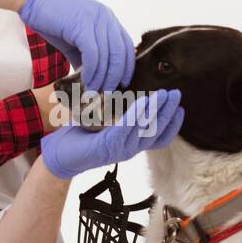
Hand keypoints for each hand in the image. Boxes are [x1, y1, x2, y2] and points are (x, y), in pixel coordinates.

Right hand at [19, 0, 134, 91]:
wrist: (34, 0)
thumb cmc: (54, 19)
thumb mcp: (75, 41)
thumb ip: (86, 57)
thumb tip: (92, 79)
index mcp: (108, 20)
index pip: (127, 47)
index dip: (127, 68)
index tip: (121, 84)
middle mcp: (106, 19)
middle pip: (120, 55)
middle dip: (114, 78)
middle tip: (105, 93)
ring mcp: (95, 21)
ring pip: (107, 57)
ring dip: (100, 78)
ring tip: (93, 91)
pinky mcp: (82, 26)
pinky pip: (93, 54)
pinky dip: (91, 71)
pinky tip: (86, 80)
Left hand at [39, 89, 183, 179]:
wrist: (61, 152)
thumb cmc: (83, 135)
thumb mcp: (106, 122)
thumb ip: (120, 112)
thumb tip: (131, 90)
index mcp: (131, 144)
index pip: (159, 138)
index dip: (172, 125)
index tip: (180, 109)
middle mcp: (129, 149)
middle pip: (156, 131)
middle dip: (168, 112)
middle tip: (176, 94)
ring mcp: (119, 149)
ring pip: (144, 129)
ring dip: (156, 110)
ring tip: (164, 94)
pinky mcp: (107, 146)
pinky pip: (126, 128)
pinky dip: (136, 115)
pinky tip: (143, 101)